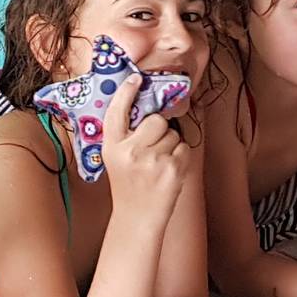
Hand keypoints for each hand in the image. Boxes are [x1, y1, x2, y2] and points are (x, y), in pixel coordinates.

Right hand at [100, 79, 190, 213]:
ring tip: (158, 165)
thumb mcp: (116, 159)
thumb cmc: (129, 185)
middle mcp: (130, 151)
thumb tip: (147, 110)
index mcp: (112, 146)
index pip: (117, 111)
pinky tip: (168, 172)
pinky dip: (180, 158)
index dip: (126, 92)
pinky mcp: (172, 169)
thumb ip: (126, 136)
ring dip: (170, 146)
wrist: (137, 218)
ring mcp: (152, 160)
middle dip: (159, 130)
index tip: (135, 79)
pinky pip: (184, 149)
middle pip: (156, 120)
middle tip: (152, 150)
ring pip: (173, 134)